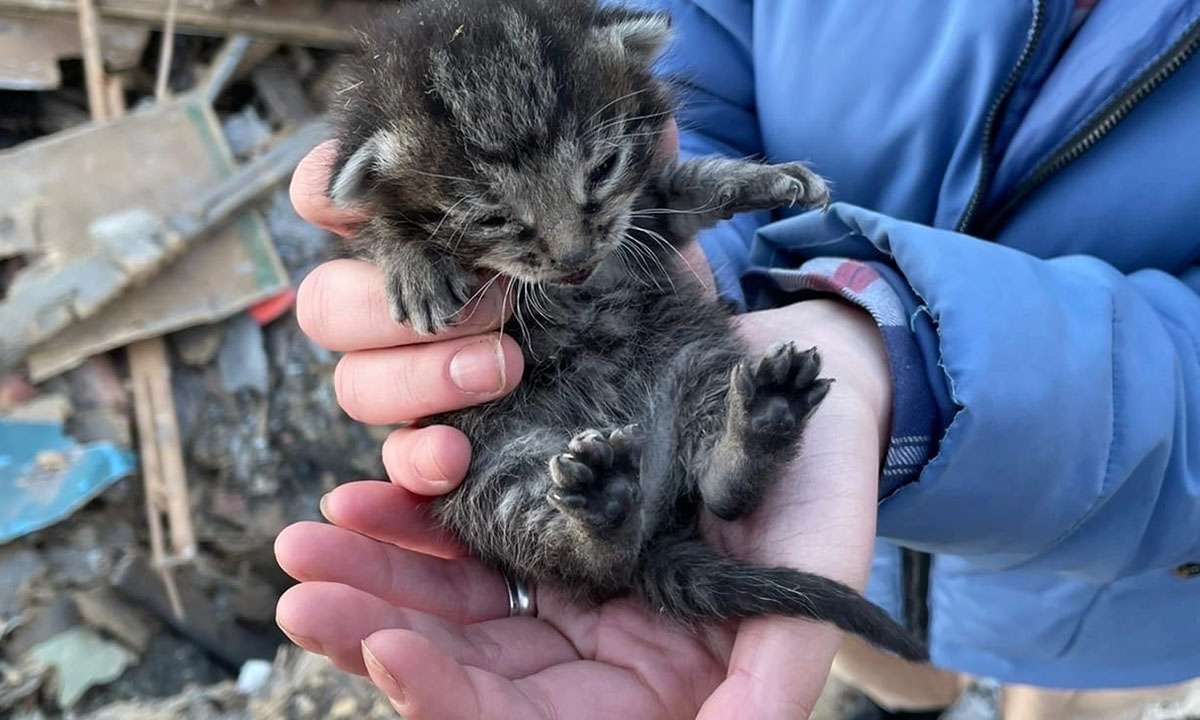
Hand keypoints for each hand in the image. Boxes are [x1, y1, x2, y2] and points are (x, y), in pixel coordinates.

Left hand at [275, 139, 892, 718]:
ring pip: (446, 596)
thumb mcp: (816, 564)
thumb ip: (775, 667)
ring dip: (374, 574)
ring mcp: (555, 569)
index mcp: (646, 678)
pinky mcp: (533, 504)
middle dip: (380, 631)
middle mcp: (588, 638)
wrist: (796, 375)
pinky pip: (455, 524)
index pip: (533, 716)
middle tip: (304, 598)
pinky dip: (407, 512)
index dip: (456, 697)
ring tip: (307, 542)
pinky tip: (362, 491)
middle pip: (466, 662)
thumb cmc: (819, 475)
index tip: (390, 648)